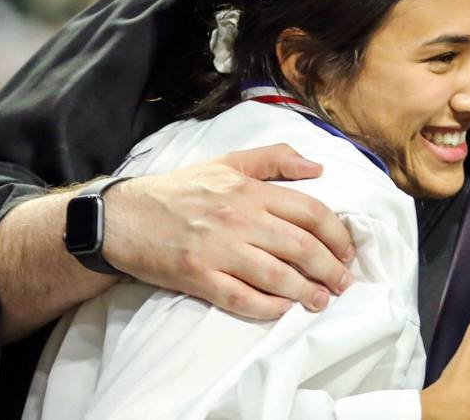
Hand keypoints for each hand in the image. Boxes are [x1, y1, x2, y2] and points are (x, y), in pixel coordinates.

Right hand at [103, 143, 354, 318]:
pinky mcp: (198, 276)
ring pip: (277, 275)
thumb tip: (318, 166)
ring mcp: (219, 249)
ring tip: (321, 301)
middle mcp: (239, 218)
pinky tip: (283, 311)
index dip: (337, 234)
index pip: (310, 211)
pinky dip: (268, 307)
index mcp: (250, 190)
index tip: (348, 250)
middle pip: (301, 246)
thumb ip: (274, 159)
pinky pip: (242, 298)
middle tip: (344, 283)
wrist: (122, 217)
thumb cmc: (179, 190)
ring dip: (306, 292)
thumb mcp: (227, 162)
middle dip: (331, 269)